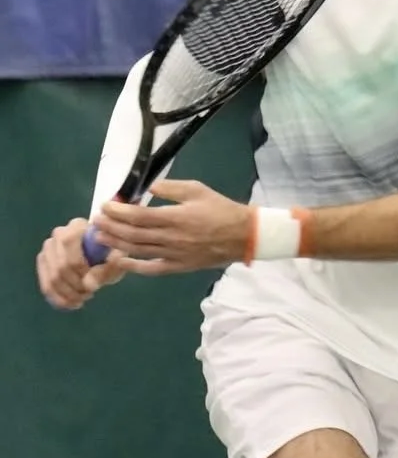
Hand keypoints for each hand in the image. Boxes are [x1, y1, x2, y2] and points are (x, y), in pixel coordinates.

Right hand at [36, 218, 125, 309]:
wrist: (101, 251)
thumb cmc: (111, 252)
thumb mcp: (118, 259)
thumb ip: (108, 268)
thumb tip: (89, 286)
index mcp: (78, 226)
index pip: (73, 258)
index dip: (82, 277)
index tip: (95, 287)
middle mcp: (59, 234)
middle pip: (61, 269)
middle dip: (75, 287)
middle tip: (90, 294)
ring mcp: (48, 247)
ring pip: (52, 279)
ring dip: (68, 295)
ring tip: (83, 299)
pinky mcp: (43, 261)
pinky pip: (45, 285)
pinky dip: (58, 299)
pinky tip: (71, 304)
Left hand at [93, 179, 251, 276]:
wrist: (242, 235)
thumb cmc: (220, 209)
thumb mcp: (198, 190)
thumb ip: (172, 188)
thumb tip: (149, 189)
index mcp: (176, 217)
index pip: (140, 216)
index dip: (119, 212)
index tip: (105, 206)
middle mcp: (171, 237)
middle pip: (133, 234)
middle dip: (112, 226)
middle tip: (96, 220)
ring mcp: (173, 254)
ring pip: (138, 250)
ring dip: (116, 243)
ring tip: (101, 236)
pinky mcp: (177, 267)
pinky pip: (151, 268)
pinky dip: (133, 266)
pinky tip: (119, 260)